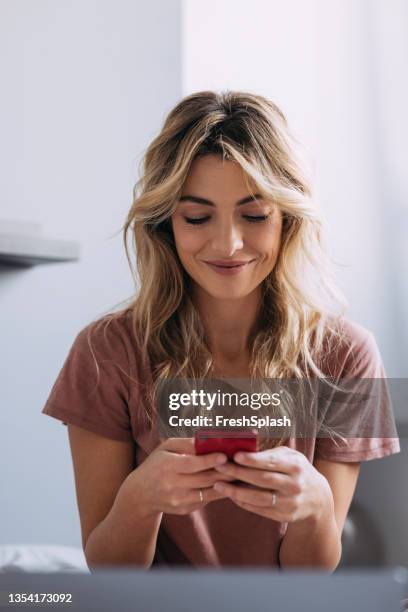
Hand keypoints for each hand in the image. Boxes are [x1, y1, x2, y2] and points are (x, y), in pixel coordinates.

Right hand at [121, 437, 235, 516]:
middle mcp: (172, 485)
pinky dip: (217, 492)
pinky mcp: (184, 510)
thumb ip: (185, 443)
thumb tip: (207, 440)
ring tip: (238, 475)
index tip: (225, 455)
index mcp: (167, 466)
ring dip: (225, 484)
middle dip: (224, 472)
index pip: (192, 464)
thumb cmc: (156, 464)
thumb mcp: (165, 448)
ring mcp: (179, 500)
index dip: (210, 460)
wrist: (141, 494)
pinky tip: (226, 484)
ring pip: (208, 492)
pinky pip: (205, 500)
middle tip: (240, 464)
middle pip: (204, 479)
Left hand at [212, 445, 332, 522]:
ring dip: (236, 491)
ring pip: (259, 498)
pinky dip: (243, 502)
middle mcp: (294, 485)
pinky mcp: (284, 516)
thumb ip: (271, 453)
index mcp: (296, 466)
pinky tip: (231, 495)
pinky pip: (260, 510)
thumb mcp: (291, 456)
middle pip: (263, 480)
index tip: (235, 455)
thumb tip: (245, 447)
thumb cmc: (297, 471)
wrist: (318, 499)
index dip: (253, 459)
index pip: (271, 463)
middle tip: (219, 467)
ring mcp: (290, 503)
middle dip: (239, 473)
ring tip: (219, 484)